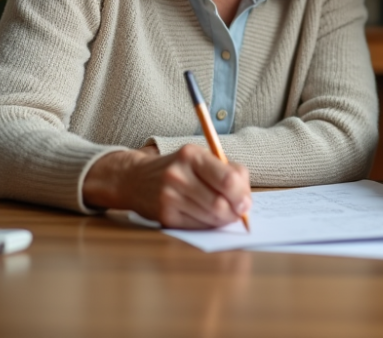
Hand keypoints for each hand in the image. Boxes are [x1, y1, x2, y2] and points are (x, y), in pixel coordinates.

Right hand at [84, 144, 250, 228]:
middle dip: (234, 212)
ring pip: (209, 217)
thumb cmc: (179, 168)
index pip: (227, 179)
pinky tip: (207, 218)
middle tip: (239, 213)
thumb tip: (246, 199)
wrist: (136, 179)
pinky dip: (208, 225)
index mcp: (192, 155)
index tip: (246, 203)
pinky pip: (196, 227)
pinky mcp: (164, 216)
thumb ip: (229, 172)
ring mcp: (169, 197)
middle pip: (219, 203)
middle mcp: (178, 175)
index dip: (241, 195)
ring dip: (223, 220)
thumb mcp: (202, 158)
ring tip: (224, 215)